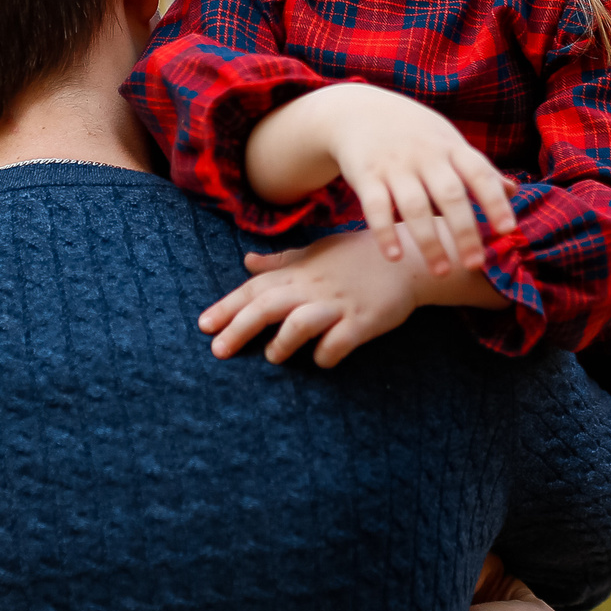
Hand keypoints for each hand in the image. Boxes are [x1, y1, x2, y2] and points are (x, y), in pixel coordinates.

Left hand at [196, 230, 423, 366]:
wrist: (407, 256)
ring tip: (272, 356)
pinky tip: (322, 359)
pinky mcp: (365, 320)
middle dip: (239, 327)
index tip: (203, 325)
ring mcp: (339, 303)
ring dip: (282, 341)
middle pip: (268, 305)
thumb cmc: (358, 255)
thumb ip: (282, 261)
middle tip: (217, 350)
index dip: (227, 306)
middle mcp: (314, 286)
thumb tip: (247, 261)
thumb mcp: (317, 251)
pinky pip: (340, 341)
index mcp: (300, 271)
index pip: (255, 288)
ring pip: (301, 322)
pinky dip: (327, 353)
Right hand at [245, 83, 516, 274]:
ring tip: (442, 272)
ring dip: (428, 241)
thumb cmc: (415, 133)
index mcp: (451, 147)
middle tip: (475, 264)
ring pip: (414, 206)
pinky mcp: (366, 175)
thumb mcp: (448, 141)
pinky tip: (395, 256)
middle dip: (464, 231)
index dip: (495, 201)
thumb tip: (514, 191)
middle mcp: (425, 155)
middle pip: (449, 194)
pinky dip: (385, 232)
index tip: (508, 230)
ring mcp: (394, 164)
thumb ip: (478, 168)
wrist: (358, 111)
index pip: (479, 173)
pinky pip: (375, 206)